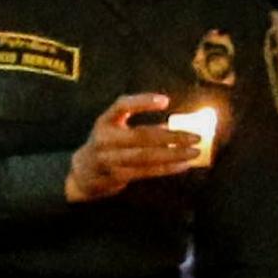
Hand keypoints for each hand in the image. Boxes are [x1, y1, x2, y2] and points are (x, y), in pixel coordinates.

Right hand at [62, 94, 195, 202]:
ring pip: (147, 156)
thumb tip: (174, 124)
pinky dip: (167, 168)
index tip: (166, 101)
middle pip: (142, 135)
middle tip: (196, 136)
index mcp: (105, 121)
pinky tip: (183, 165)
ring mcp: (110, 159)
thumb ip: (138, 123)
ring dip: (174, 154)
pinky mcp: (117, 176)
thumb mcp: (113, 128)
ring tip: (195, 151)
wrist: (81, 174)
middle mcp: (105, 139)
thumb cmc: (105, 145)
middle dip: (172, 136)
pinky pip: (147, 171)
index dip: (143, 102)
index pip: (122, 106)